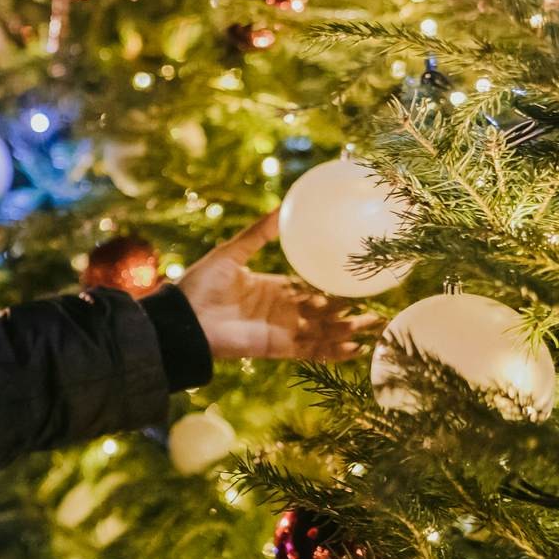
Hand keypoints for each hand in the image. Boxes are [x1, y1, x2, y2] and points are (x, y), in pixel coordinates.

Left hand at [178, 210, 374, 361]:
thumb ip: (258, 233)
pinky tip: (354, 348)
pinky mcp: (277, 347)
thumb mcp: (232, 253)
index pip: (307, 287)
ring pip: (321, 331)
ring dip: (346, 329)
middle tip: (374, 304)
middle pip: (321, 311)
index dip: (329, 285)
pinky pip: (310, 351)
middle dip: (346, 310)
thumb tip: (282, 206)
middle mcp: (279, 310)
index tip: (354, 278)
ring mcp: (280, 330)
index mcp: (270, 287)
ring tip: (373, 324)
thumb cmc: (201, 283)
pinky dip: (332, 351)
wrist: (184, 318)